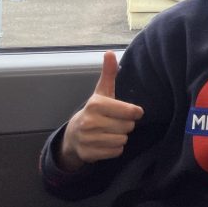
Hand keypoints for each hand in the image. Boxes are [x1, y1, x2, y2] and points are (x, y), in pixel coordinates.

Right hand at [57, 51, 143, 171]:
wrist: (73, 135)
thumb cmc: (95, 111)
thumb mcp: (102, 92)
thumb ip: (109, 73)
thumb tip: (109, 52)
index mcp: (96, 104)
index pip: (130, 112)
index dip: (134, 113)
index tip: (131, 112)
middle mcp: (90, 122)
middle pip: (128, 127)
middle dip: (125, 125)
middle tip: (114, 122)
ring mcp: (88, 139)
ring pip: (122, 140)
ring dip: (120, 137)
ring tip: (109, 132)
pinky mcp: (88, 154)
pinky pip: (116, 152)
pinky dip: (114, 149)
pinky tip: (105, 142)